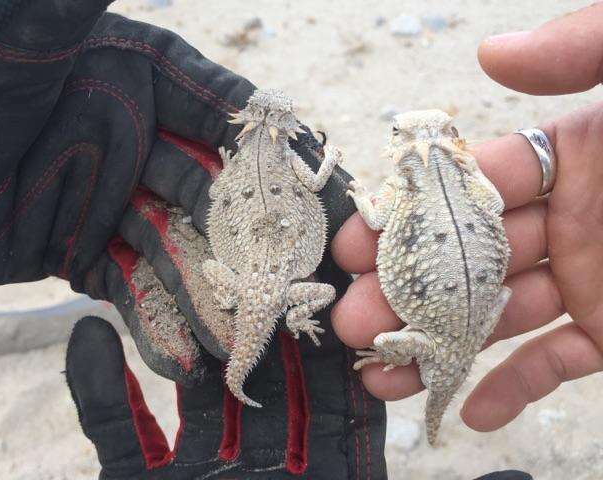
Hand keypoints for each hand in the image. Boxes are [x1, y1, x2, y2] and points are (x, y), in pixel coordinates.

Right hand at [331, 3, 602, 432]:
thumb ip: (587, 48)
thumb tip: (491, 55)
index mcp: (573, 152)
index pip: (468, 186)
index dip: (408, 215)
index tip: (355, 242)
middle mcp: (570, 219)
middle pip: (467, 260)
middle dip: (406, 292)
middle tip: (354, 318)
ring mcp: (593, 282)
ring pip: (496, 318)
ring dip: (439, 347)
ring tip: (383, 372)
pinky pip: (558, 364)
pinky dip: (513, 389)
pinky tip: (467, 409)